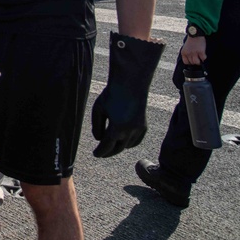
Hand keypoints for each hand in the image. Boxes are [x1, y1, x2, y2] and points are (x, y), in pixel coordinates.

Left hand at [91, 32, 164, 157]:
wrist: (130, 85)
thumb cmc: (112, 95)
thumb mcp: (98, 109)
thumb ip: (97, 126)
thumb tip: (99, 139)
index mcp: (117, 128)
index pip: (107, 146)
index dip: (100, 152)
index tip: (95, 154)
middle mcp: (130, 131)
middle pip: (117, 148)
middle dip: (108, 152)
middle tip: (101, 153)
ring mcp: (139, 129)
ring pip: (127, 146)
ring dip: (118, 147)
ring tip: (109, 146)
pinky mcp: (144, 126)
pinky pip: (136, 141)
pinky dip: (128, 143)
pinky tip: (122, 142)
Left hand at [180, 35, 207, 64]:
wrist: (195, 34)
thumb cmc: (191, 40)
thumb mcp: (185, 47)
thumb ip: (187, 53)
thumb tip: (191, 59)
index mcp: (183, 52)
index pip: (186, 62)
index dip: (190, 62)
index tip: (192, 61)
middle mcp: (188, 53)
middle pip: (192, 63)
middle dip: (195, 61)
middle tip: (198, 58)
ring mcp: (194, 53)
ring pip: (197, 62)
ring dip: (200, 61)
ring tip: (200, 58)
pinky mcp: (201, 51)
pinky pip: (203, 58)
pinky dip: (204, 58)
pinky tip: (204, 55)